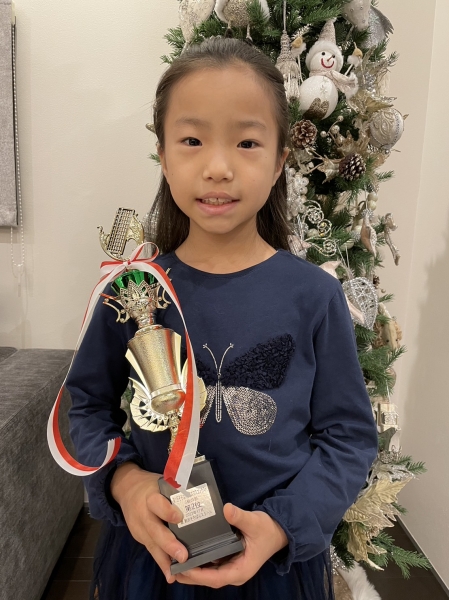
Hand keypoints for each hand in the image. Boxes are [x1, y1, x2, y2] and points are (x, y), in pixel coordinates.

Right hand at [110, 462, 186, 583]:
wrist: (126, 488)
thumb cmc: (152, 485)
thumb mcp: (162, 482)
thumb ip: (178, 490)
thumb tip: (201, 496)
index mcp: (150, 496)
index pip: (157, 503)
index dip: (167, 511)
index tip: (179, 517)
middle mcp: (143, 514)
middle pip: (155, 530)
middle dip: (169, 544)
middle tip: (183, 555)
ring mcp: (139, 527)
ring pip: (152, 544)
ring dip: (165, 559)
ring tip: (176, 572)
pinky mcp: (139, 537)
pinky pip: (151, 550)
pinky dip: (161, 562)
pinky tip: (170, 575)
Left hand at [174, 503, 287, 587]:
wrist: (278, 530)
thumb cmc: (267, 529)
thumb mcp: (255, 522)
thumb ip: (240, 517)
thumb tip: (226, 509)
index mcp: (241, 570)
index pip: (215, 578)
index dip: (198, 574)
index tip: (183, 567)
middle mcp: (234, 572)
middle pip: (208, 578)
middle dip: (190, 574)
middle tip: (170, 565)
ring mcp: (231, 567)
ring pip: (208, 572)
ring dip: (192, 569)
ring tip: (173, 560)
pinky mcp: (229, 560)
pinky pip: (211, 564)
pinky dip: (199, 561)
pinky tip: (187, 551)